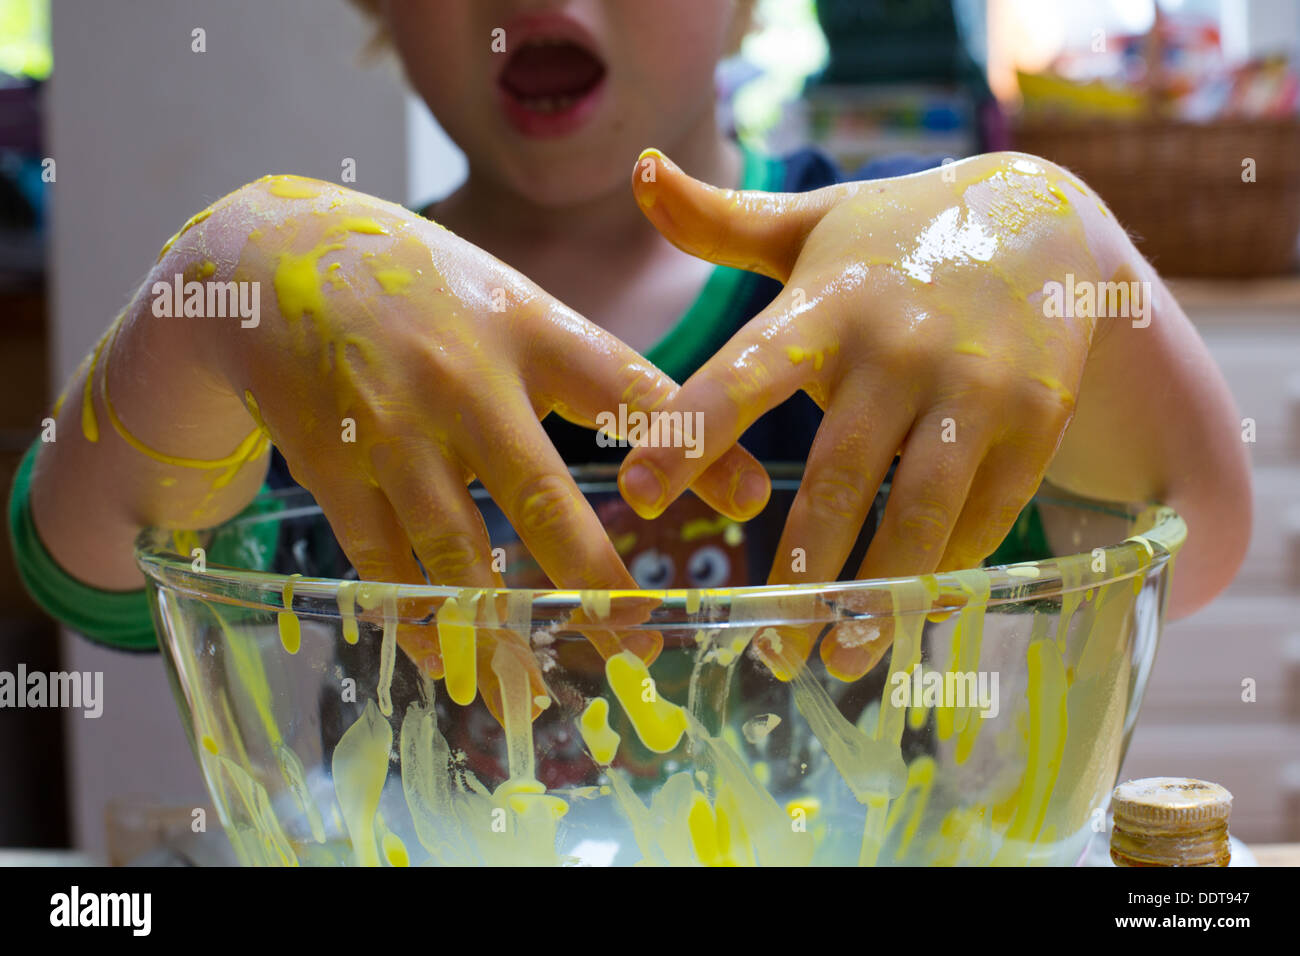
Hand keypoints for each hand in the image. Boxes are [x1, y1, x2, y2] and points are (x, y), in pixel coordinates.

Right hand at [184, 175, 770, 713]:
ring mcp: (393, 424)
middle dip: (594, 581)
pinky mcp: (332, 462)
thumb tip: (702, 446)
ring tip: (535, 692)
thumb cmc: (425, 290)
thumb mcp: (518, 306)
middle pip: (540, 495)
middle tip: (639, 649)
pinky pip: (380, 558)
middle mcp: (466, 378)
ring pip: (454, 548)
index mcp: (528, 327)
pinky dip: (413, 617)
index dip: (689, 444)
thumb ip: (603, 376)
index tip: (749, 507)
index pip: (626, 387)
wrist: (271, 259)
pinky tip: (444, 661)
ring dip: (497, 629)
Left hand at [619, 150, 1103, 679]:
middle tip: (763, 647)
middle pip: (840, 474)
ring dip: (881, 594)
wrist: (1045, 222)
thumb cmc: (896, 237)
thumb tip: (639, 173)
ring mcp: (975, 387)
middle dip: (800, 566)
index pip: (745, 374)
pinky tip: (911, 611)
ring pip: (921, 509)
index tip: (636, 492)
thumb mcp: (810, 223)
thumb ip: (721, 221)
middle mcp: (899, 348)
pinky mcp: (1034, 421)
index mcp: (826, 304)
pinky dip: (948, 567)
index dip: (689, 433)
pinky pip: (987, 511)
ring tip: (838, 656)